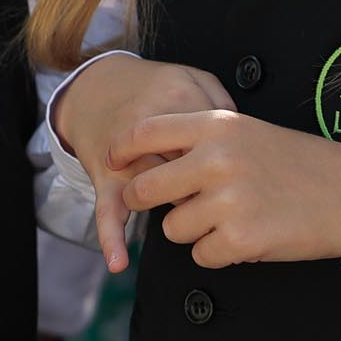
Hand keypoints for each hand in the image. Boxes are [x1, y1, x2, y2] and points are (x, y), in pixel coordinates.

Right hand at [51, 55, 233, 271]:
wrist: (96, 88)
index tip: (236, 166)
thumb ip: (222, 101)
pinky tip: (120, 262)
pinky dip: (112, 238)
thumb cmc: (152, 87)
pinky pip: (107, 212)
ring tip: (190, 199)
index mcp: (178, 98)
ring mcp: (125, 157)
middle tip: (216, 184)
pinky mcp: (105, 179)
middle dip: (206, 185)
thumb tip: (244, 139)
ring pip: (157, 194)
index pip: (214, 140)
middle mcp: (149, 128)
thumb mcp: (193, 77)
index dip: (229, 160)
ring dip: (177, 205)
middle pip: (189, 169)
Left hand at [118, 111, 340, 267]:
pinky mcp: (239, 238)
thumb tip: (152, 161)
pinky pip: (200, 255)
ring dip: (192, 230)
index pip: (146, 132)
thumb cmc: (297, 162)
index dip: (122, 149)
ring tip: (228, 217)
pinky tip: (244, 235)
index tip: (114, 161)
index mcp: (217, 124)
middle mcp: (216, 158)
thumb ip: (202, 140)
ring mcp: (227, 199)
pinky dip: (217, 252)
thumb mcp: (247, 131)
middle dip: (145, 202)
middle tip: (164, 205)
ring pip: (171, 229)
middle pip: (145, 188)